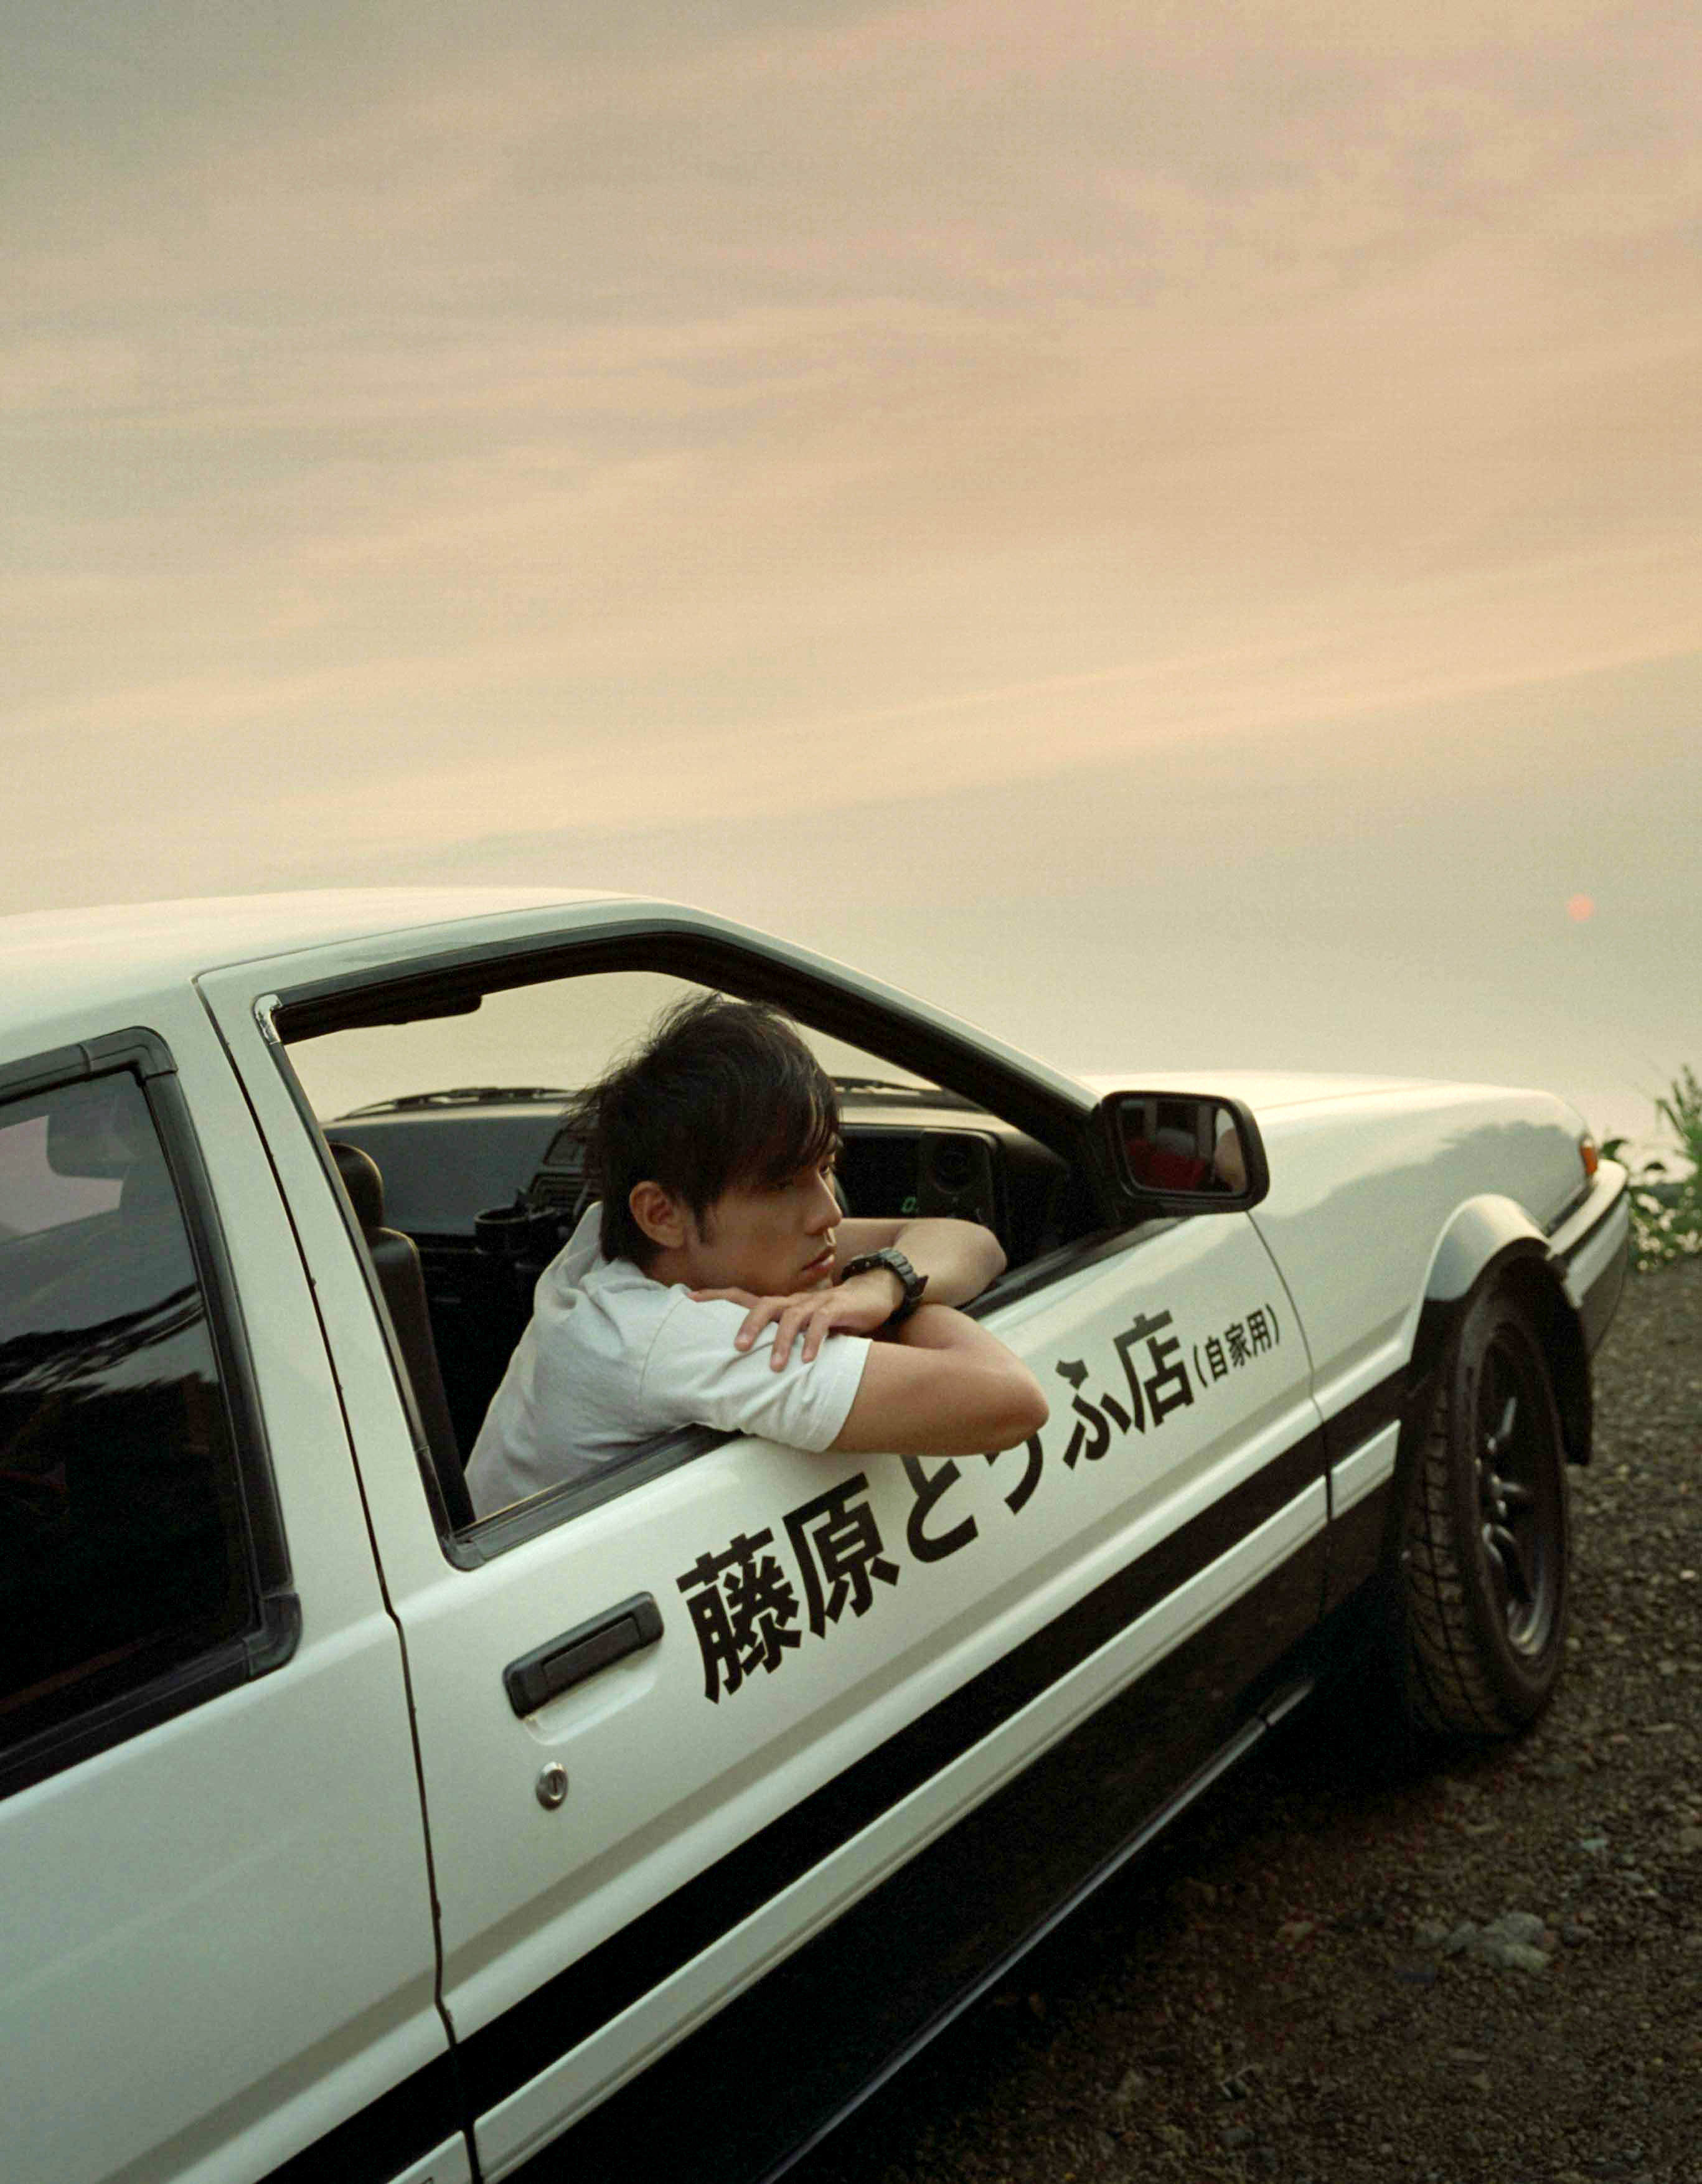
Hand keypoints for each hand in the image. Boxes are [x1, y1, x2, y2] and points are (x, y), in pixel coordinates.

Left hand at [688, 1268, 903, 1368]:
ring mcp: (814, 1304)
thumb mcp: (802, 1328)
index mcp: (781, 1305)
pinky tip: (807, 1359)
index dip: (716, 1296)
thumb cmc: (830, 1316)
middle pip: (764, 1305)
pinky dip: (813, 1341)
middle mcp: (793, 1301)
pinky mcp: (835, 1309)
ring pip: (791, 1317)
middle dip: (748, 1325)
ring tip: (774, 1365)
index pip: (743, 1296)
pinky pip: (821, 1324)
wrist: (871, 1294)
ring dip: (781, 1341)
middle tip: (737, 1348)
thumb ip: (782, 1341)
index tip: (689, 1299)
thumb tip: (750, 1367)